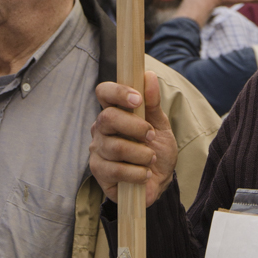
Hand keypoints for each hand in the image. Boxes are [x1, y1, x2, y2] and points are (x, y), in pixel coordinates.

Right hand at [89, 70, 177, 204]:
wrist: (159, 181)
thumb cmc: (156, 149)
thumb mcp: (160, 125)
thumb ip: (153, 103)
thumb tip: (148, 76)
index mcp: (114, 111)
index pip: (104, 92)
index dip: (118, 92)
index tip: (137, 99)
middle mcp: (101, 128)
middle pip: (108, 118)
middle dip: (135, 126)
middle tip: (151, 135)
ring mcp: (97, 150)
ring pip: (115, 146)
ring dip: (141, 153)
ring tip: (151, 158)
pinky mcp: (99, 173)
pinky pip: (116, 170)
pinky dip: (137, 172)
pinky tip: (144, 174)